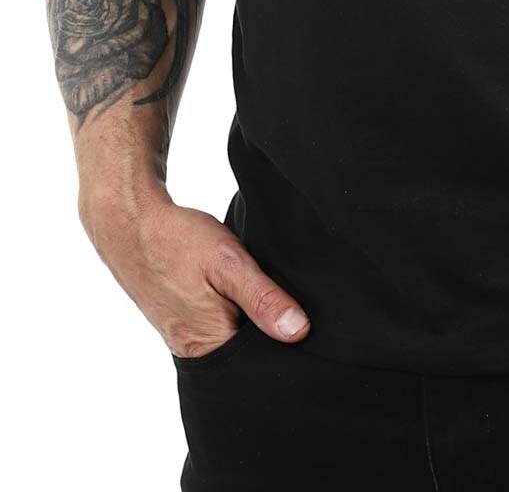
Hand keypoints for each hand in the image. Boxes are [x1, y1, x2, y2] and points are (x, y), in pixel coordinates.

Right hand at [82, 188, 310, 358]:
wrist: (131, 223)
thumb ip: (263, 299)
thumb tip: (298, 332)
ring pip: (229, 339)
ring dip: (246, 319)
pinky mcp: (177, 321)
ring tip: (254, 292)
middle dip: (265, 333)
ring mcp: (182, 336)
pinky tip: (232, 291)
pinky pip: (213, 327)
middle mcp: (193, 350)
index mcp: (208, 345)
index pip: (259, 363)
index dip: (284, 343)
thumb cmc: (178, 240)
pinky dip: (228, 312)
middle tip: (278, 299)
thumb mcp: (229, 263)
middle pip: (244, 355)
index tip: (300, 320)